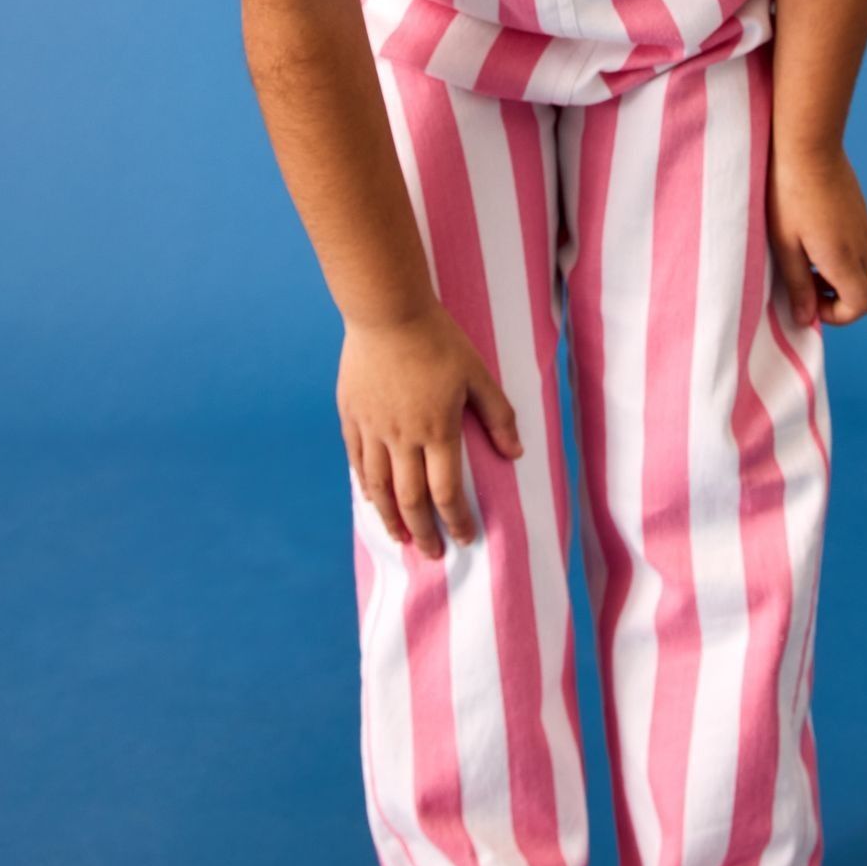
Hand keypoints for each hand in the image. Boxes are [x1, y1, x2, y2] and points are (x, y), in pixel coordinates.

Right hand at [337, 302, 523, 558]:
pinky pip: (357, 462)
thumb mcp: (477, 373)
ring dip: (391, 519)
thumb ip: (498, 415)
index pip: (447, 492)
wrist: (387, 312)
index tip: (464, 538)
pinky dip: (365, 486)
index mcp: (438, 430)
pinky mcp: (351, 416)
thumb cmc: (437, 339)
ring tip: (400, 537)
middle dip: (423, 532)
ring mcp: (373, 429)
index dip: (457, 520)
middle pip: (412, 499)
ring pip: (379, 488)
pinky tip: (373, 500)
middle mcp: (403, 437)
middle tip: (432, 553)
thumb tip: (515, 453)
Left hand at [767, 137, 866, 326]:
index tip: (809, 301)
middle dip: (842, 300)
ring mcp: (864, 227)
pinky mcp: (860, 212)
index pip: (863, 304)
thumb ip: (797, 284)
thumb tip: (805, 317)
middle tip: (809, 285)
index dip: (838, 315)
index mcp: (843, 258)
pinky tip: (813, 236)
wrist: (808, 145)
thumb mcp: (784, 244)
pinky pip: (861, 247)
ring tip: (807, 260)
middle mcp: (861, 245)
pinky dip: (843, 257)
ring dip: (841, 277)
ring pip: (866, 269)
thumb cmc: (788, 193)